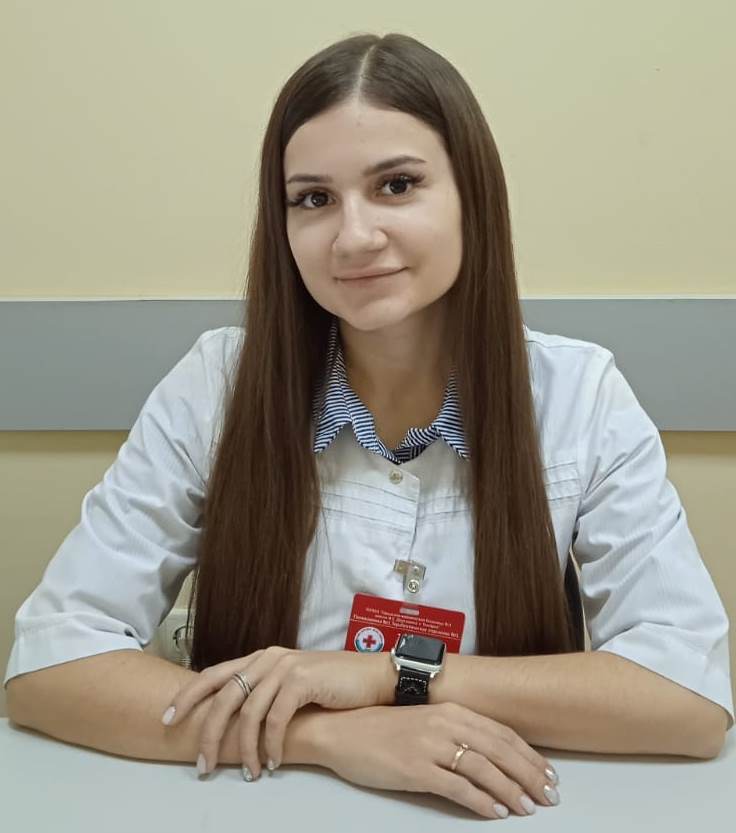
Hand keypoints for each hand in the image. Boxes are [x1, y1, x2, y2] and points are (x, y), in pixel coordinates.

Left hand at [162, 647, 393, 778]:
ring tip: (246, 773)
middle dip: (207, 732)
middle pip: (224, 695)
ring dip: (243, 748)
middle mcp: (268, 657)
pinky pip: (276, 718)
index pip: (214, 674)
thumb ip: (264, 694)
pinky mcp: (303, 679)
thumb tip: (234, 723)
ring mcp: (285, 666)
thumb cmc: (331, 686)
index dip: (187, 696)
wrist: (370, 676)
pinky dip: (271, 744)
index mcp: (260, 658)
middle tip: (200, 765)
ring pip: (249, 711)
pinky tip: (273, 762)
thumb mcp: (290, 685)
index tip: (166, 719)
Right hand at [319, 703, 560, 819]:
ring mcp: (430, 745)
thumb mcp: (423, 721)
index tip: (547, 772)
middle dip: (529, 774)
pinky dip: (482, 802)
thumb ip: (453, 731)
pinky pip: (458, 787)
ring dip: (512, 790)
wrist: (340, 730)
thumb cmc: (380, 727)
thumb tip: (487, 753)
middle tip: (550, 795)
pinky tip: (496, 812)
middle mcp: (444, 723)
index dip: (528, 754)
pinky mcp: (415, 768)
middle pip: (499, 750)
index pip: (500, 733)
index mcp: (449, 710)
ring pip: (484, 769)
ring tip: (529, 807)